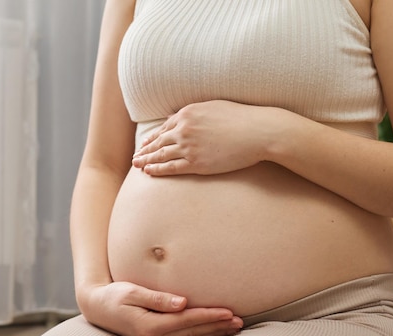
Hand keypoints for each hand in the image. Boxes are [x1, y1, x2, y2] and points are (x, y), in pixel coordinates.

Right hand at [78, 281, 242, 335]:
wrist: (96, 307)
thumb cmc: (113, 295)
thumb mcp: (131, 292)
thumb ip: (157, 298)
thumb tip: (182, 302)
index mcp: (150, 326)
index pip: (187, 321)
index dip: (209, 316)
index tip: (228, 312)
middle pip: (193, 333)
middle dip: (217, 327)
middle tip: (239, 321)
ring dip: (213, 334)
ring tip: (233, 328)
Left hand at [132, 100, 269, 175]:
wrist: (257, 132)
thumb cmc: (241, 118)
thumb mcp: (214, 107)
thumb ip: (196, 112)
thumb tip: (184, 117)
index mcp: (188, 113)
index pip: (164, 127)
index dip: (153, 137)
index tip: (145, 143)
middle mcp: (184, 129)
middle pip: (158, 141)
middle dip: (145, 150)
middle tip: (135, 157)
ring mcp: (189, 146)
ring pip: (161, 155)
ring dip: (147, 161)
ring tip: (137, 165)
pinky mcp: (196, 163)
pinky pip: (171, 167)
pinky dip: (158, 170)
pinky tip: (149, 172)